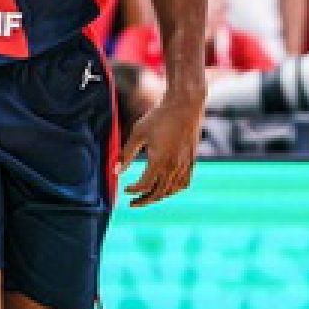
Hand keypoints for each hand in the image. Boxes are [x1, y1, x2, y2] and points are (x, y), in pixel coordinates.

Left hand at [120, 90, 201, 206]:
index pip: (145, 186)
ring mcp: (185, 164)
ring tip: (147, 197)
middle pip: (158, 193)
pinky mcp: (192, 160)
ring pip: (172, 190)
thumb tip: (116, 171)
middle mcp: (174, 166)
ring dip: (158, 197)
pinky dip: (174, 190)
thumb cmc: (159, 116)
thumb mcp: (138, 133)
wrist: (185, 104)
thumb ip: (126, 154)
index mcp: (160, 161)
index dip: (133, 190)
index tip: (125, 189)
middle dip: (144, 201)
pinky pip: (184, 183)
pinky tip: (167, 188)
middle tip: (133, 204)